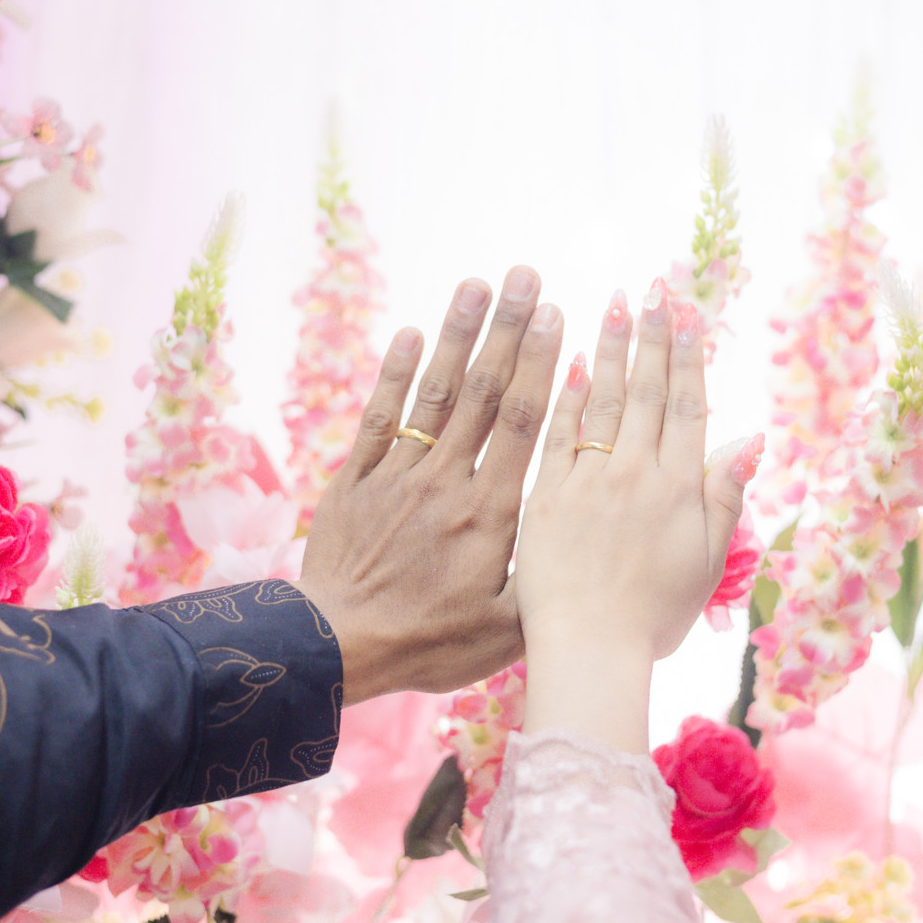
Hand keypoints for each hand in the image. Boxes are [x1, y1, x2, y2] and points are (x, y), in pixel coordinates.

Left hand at [296, 268, 563, 703]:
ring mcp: (398, 475)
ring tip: (475, 284)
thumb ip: (547, 583)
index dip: (539, 365)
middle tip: (526, 276)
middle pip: (482, 392)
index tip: (556, 316)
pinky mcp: (356, 480)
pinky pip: (380, 418)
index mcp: (489, 511)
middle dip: (507, 330)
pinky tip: (409, 333)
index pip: (520, 422)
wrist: (334, 647)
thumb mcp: (505, 633)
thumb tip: (589, 542)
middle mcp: (445, 480)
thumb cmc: (426, 644)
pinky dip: (394, 375)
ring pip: (434, 394)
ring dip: (455, 335)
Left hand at [514, 282, 761, 748]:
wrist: (589, 652)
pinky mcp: (543, 496)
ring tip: (612, 304)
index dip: (687, 357)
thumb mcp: (705, 563)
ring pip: (600, 401)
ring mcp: (585, 481)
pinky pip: (554, 434)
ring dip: (608, 349)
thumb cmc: (652, 619)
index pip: (685, 406)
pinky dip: (563, 396)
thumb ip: (724, 496)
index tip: (687, 314)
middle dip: (650, 337)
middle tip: (651, 289)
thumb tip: (750, 438)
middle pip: (645, 392)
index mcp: (676, 488)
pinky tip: (565, 360)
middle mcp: (633, 473)